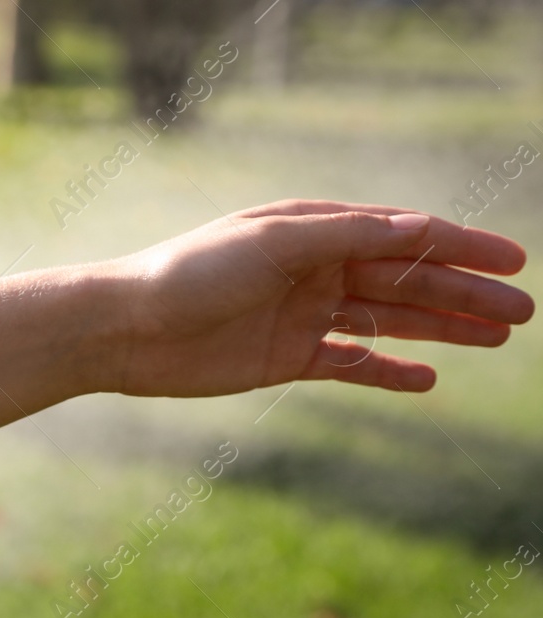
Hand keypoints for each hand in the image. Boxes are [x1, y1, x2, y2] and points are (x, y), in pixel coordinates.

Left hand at [97, 199, 533, 396]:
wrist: (126, 330)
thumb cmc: (190, 274)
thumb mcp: (272, 244)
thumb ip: (346, 236)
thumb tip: (417, 228)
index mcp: (314, 230)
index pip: (402, 236)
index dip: (460, 247)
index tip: (512, 261)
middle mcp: (314, 269)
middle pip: (406, 281)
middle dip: (464, 294)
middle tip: (523, 312)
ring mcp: (302, 315)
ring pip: (388, 321)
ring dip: (441, 328)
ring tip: (497, 337)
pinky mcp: (284, 358)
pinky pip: (350, 365)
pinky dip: (388, 371)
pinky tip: (428, 378)